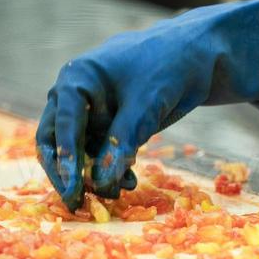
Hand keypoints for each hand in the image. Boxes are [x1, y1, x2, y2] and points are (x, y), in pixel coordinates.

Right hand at [35, 0, 258, 209]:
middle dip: (68, 172)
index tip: (73, 189)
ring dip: (94, 173)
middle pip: (57, 140)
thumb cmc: (169, 66)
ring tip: (117, 193)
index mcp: (76, 78)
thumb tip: (100, 184)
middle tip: (78, 203)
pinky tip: (129, 182)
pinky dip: (111, 167)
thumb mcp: (146, 105)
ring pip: (81, 150)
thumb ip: (121, 143)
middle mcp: (75, 95)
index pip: (60, 124)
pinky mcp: (110, 123)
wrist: (200, 55)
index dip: (64, 159)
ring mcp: (92, 111)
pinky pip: (102, 151)